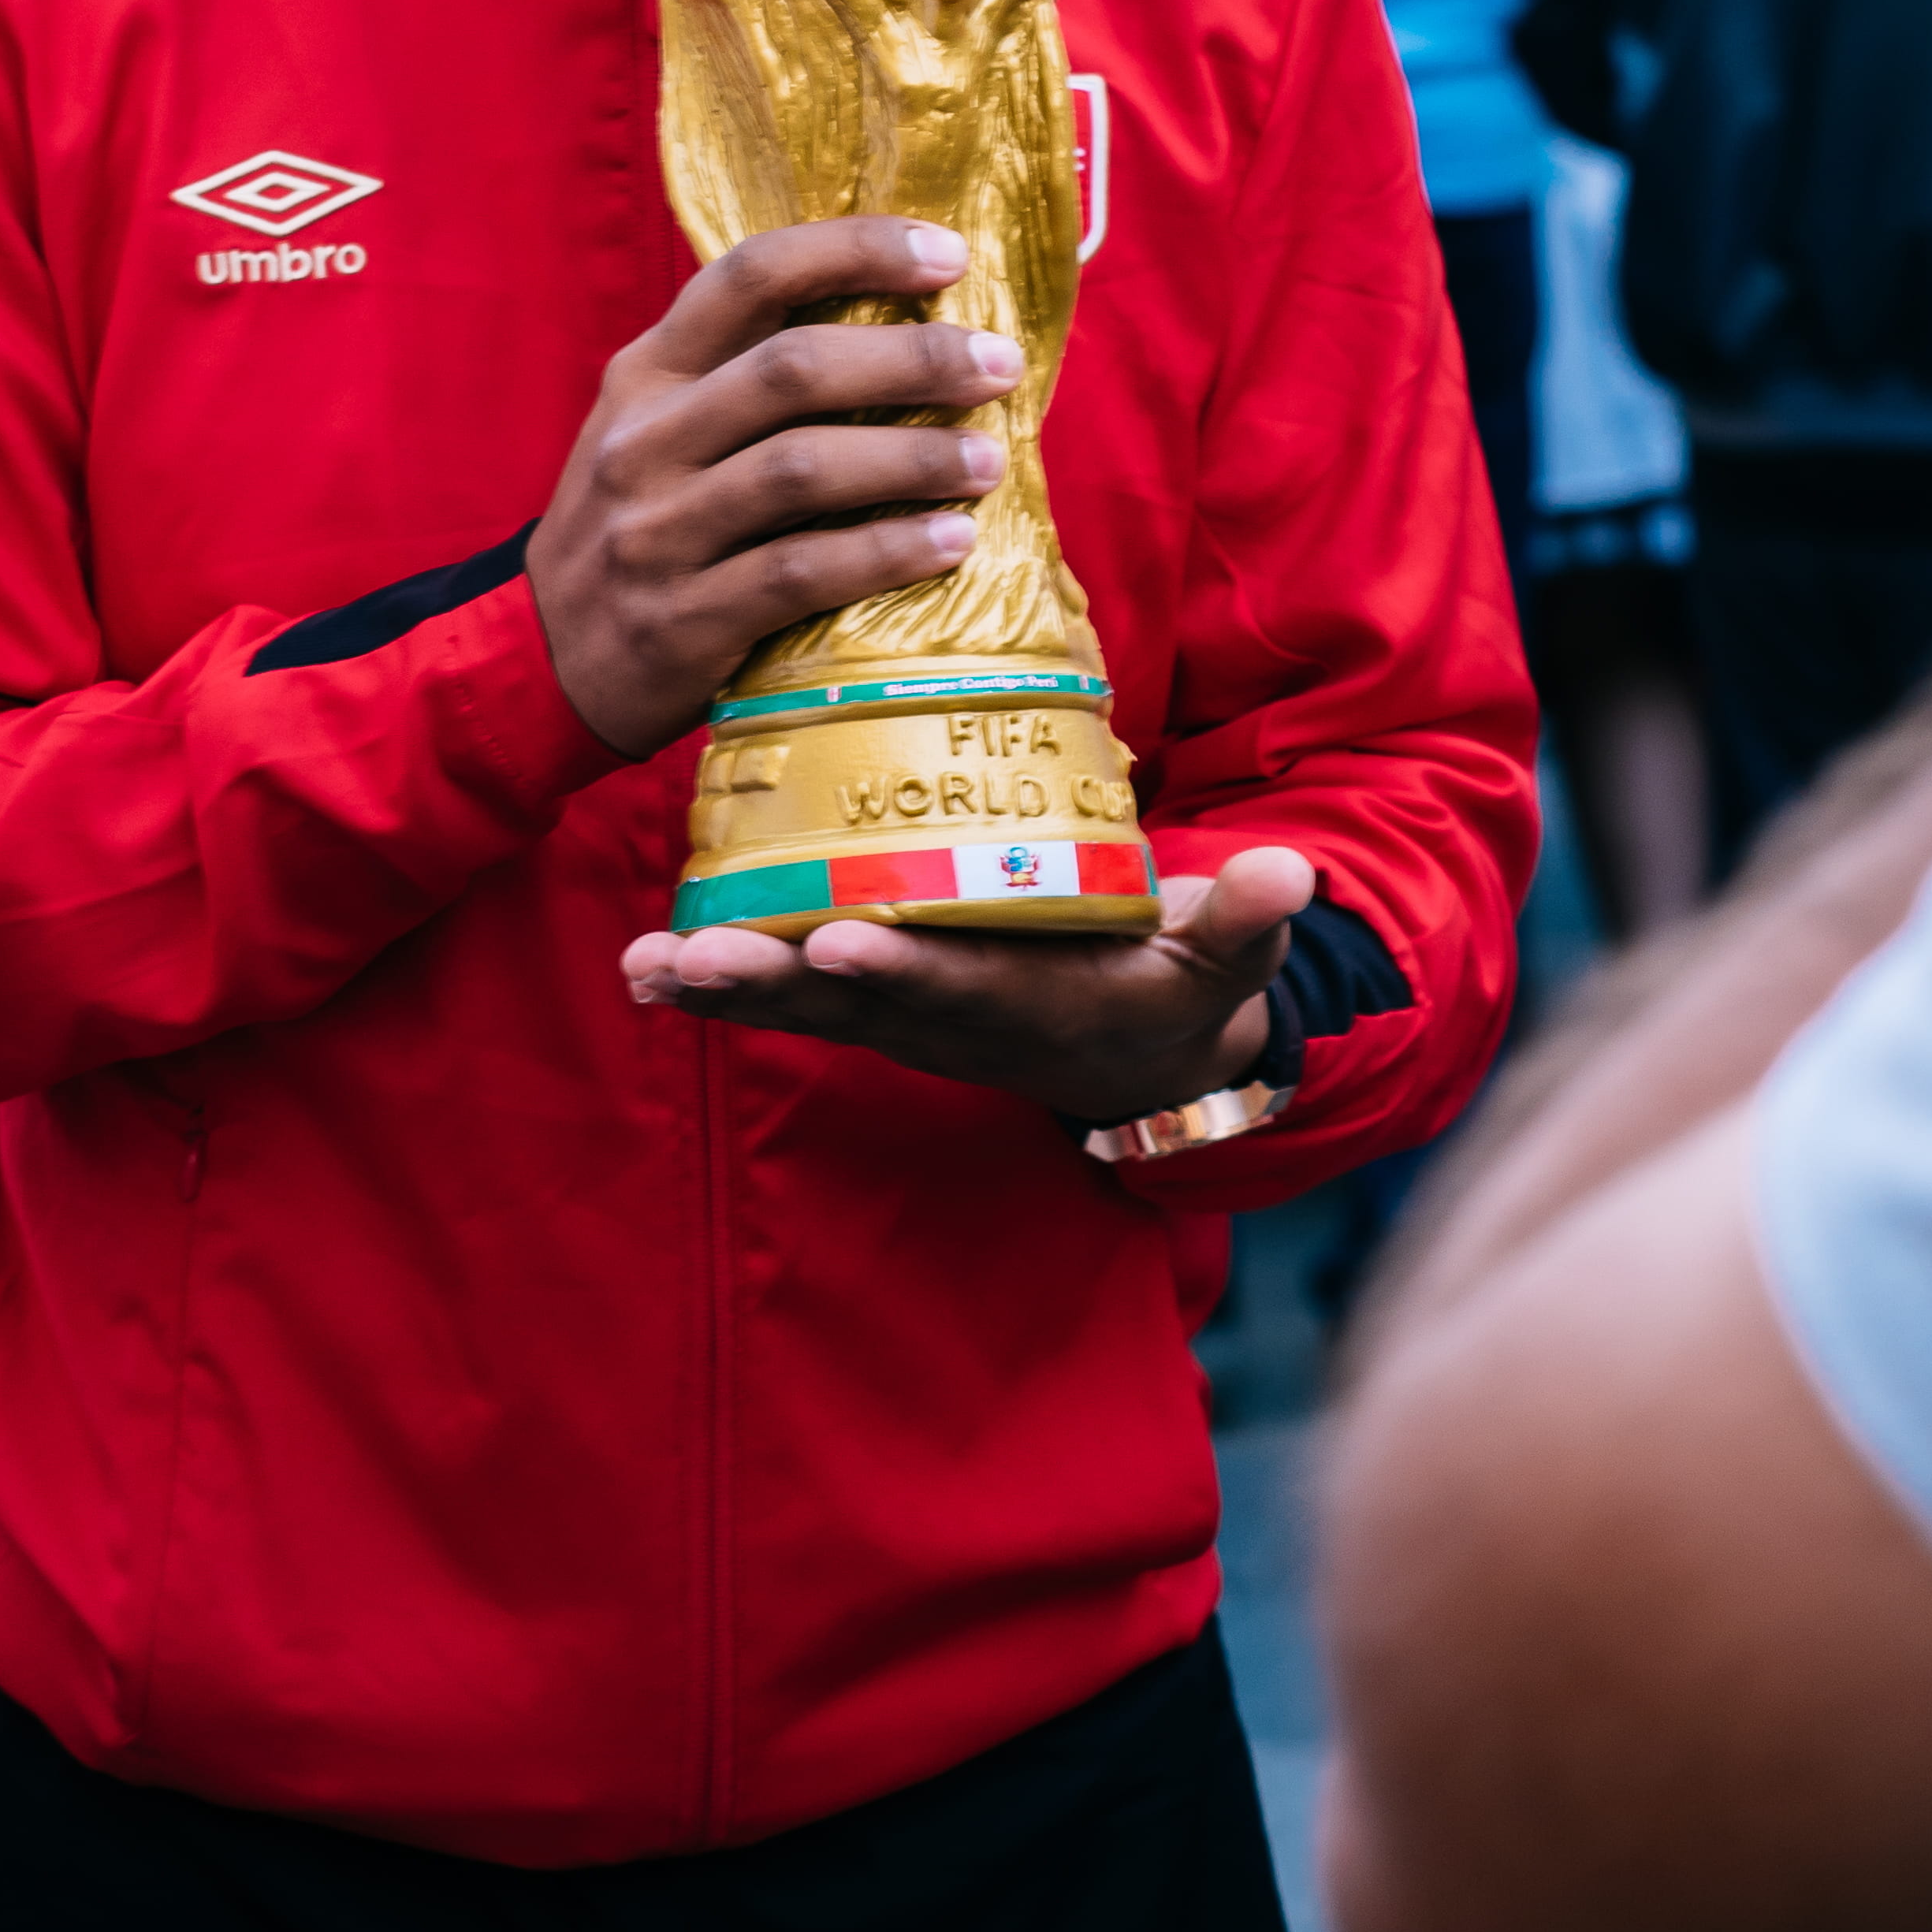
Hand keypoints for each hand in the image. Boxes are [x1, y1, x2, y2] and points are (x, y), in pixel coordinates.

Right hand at [526, 216, 1020, 759]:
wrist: (541, 661)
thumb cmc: (639, 530)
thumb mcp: (659, 433)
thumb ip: (745, 383)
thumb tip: (909, 331)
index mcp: (646, 373)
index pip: (751, 274)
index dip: (855, 251)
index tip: (949, 254)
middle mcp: (644, 439)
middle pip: (792, 368)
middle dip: (913, 358)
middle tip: (998, 365)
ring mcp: (654, 531)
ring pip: (802, 469)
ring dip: (913, 458)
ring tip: (988, 462)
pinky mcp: (678, 618)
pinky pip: (800, 572)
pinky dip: (886, 552)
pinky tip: (952, 543)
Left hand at [620, 848, 1316, 1118]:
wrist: (1149, 1057)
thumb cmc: (1186, 986)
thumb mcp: (1230, 961)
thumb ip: (1247, 920)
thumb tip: (1288, 875)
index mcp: (1037, 1002)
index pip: (964, 986)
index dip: (905, 968)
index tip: (843, 940)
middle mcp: (958, 1018)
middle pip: (855, 1003)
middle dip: (774, 982)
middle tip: (692, 965)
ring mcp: (910, 1014)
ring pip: (807, 1001)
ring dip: (725, 986)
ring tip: (643, 969)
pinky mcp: (878, 999)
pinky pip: (792, 992)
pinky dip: (718, 986)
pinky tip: (642, 970)